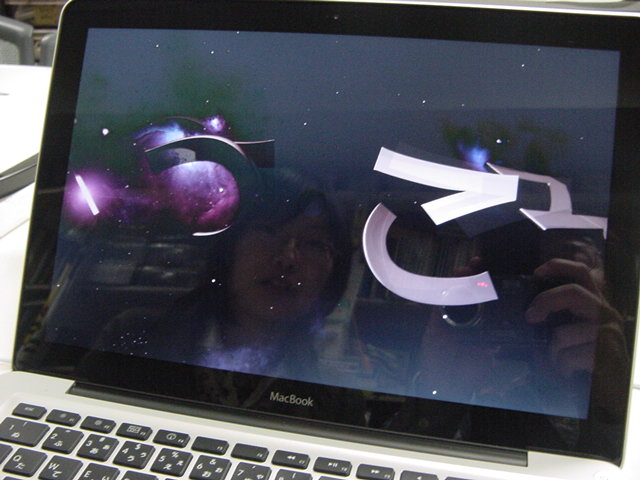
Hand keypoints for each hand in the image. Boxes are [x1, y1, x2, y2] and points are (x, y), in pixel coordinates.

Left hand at [525, 254, 628, 420]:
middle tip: (530, 316)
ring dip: (551, 351)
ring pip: (562, 334)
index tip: (537, 272)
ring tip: (556, 360)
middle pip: (574, 292)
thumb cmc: (585, 356)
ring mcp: (608, 334)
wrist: (611, 389)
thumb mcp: (570, 331)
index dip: (559, 266)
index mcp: (594, 303)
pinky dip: (559, 367)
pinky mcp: (606, 356)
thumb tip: (527, 313)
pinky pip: (567, 358)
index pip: (582, 273)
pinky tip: (566, 371)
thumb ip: (556, 317)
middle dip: (546, 301)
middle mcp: (605, 313)